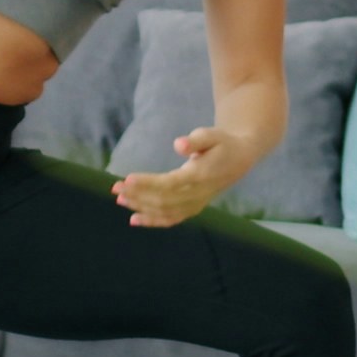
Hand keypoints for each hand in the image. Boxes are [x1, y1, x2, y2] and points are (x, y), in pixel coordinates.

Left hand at [112, 127, 234, 227]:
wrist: (240, 159)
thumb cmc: (223, 144)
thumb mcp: (212, 134)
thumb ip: (196, 140)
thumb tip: (179, 144)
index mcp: (201, 176)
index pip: (170, 184)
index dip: (148, 183)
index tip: (128, 179)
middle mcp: (198, 194)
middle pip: (163, 200)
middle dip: (138, 195)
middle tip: (115, 187)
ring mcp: (196, 205)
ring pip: (164, 212)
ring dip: (140, 207)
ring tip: (120, 199)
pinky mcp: (193, 209)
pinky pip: (171, 219)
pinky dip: (152, 221)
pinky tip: (134, 219)